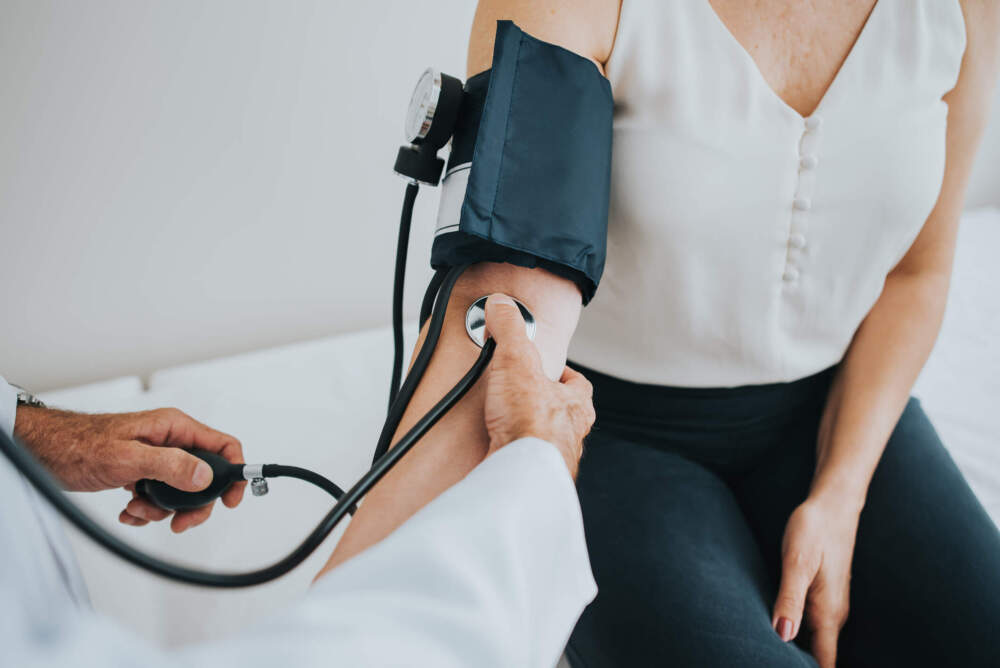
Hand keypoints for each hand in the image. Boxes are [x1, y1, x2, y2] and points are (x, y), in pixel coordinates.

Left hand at [14, 406, 245, 531]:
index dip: (235, 471)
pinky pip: (160, 498)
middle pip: (205, 476)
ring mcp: (157, 458)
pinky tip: (128, 510)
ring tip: (137, 509)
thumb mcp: (129, 457)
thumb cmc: (81, 445)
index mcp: (175, 428)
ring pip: (181, 492)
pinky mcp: (143, 473)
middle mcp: (171, 441)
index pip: (222, 446)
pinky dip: (146, 510)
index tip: (231, 499)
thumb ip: (170, 465)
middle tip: (180, 522)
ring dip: (161, 510)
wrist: (47, 454)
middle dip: (192, 505)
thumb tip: (205, 478)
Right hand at [481, 293, 595, 477]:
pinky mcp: (533, 478)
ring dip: (530, 432)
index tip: (547, 367)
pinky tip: (497, 450)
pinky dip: (513, 455)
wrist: (520, 476)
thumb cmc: (530, 427)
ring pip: (547, 440)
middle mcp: (571, 435)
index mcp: (576, 406)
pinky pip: (526, 462)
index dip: (563, 373)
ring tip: (507, 424)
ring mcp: (553, 459)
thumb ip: (510, 331)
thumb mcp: (517, 362)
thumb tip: (502, 305)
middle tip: (523, 396)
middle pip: (563, 413)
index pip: (578, 384)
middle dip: (545, 405)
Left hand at [772, 496, 858, 667]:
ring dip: (798, 652)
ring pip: (816, 642)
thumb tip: (783, 635)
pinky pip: (813, 627)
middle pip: (819, 656)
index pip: (825, 661)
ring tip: (768, 655)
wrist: (832, 504)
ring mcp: (830, 606)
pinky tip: (780, 631)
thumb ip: (790, 599)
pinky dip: (799, 634)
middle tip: (764, 661)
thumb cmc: (813, 529)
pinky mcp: (823, 595)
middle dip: (797, 664)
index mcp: (828, 613)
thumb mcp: (797, 562)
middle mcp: (833, 615)